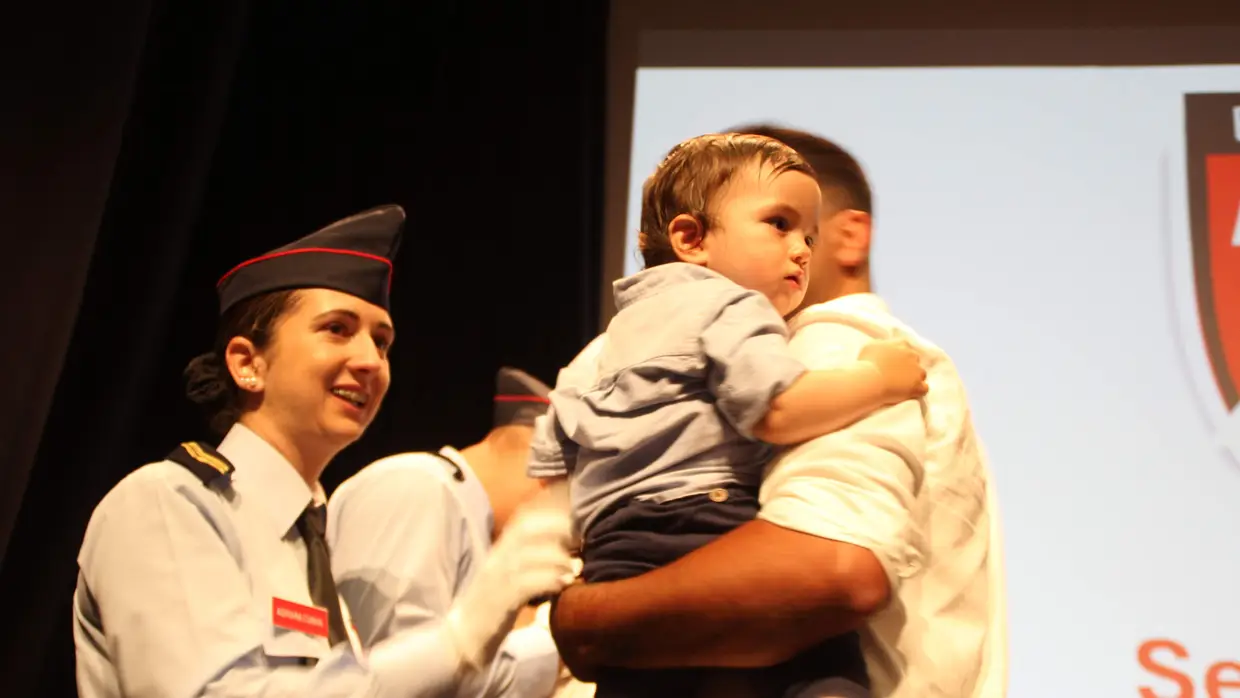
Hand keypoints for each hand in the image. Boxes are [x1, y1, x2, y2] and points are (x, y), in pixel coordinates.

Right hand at [445, 494, 574, 669]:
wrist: (463, 639)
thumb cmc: (492, 607)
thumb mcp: (508, 577)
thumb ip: (529, 561)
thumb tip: (564, 551)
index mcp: (499, 552)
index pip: (522, 520)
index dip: (549, 514)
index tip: (573, 518)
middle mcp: (496, 560)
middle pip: (526, 530)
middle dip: (556, 529)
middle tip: (579, 540)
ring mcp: (496, 579)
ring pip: (528, 555)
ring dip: (557, 558)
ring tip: (575, 568)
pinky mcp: (499, 602)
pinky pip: (525, 584)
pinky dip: (548, 581)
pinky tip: (563, 585)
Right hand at [859, 338, 927, 402]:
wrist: (870, 379)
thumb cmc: (867, 362)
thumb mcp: (871, 346)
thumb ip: (882, 345)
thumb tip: (885, 349)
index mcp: (901, 344)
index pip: (906, 347)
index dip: (900, 355)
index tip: (894, 362)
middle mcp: (912, 355)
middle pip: (915, 360)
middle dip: (908, 366)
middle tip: (896, 374)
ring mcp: (917, 371)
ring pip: (921, 374)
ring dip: (914, 379)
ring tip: (902, 386)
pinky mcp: (918, 386)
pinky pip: (924, 388)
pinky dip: (918, 391)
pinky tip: (910, 393)